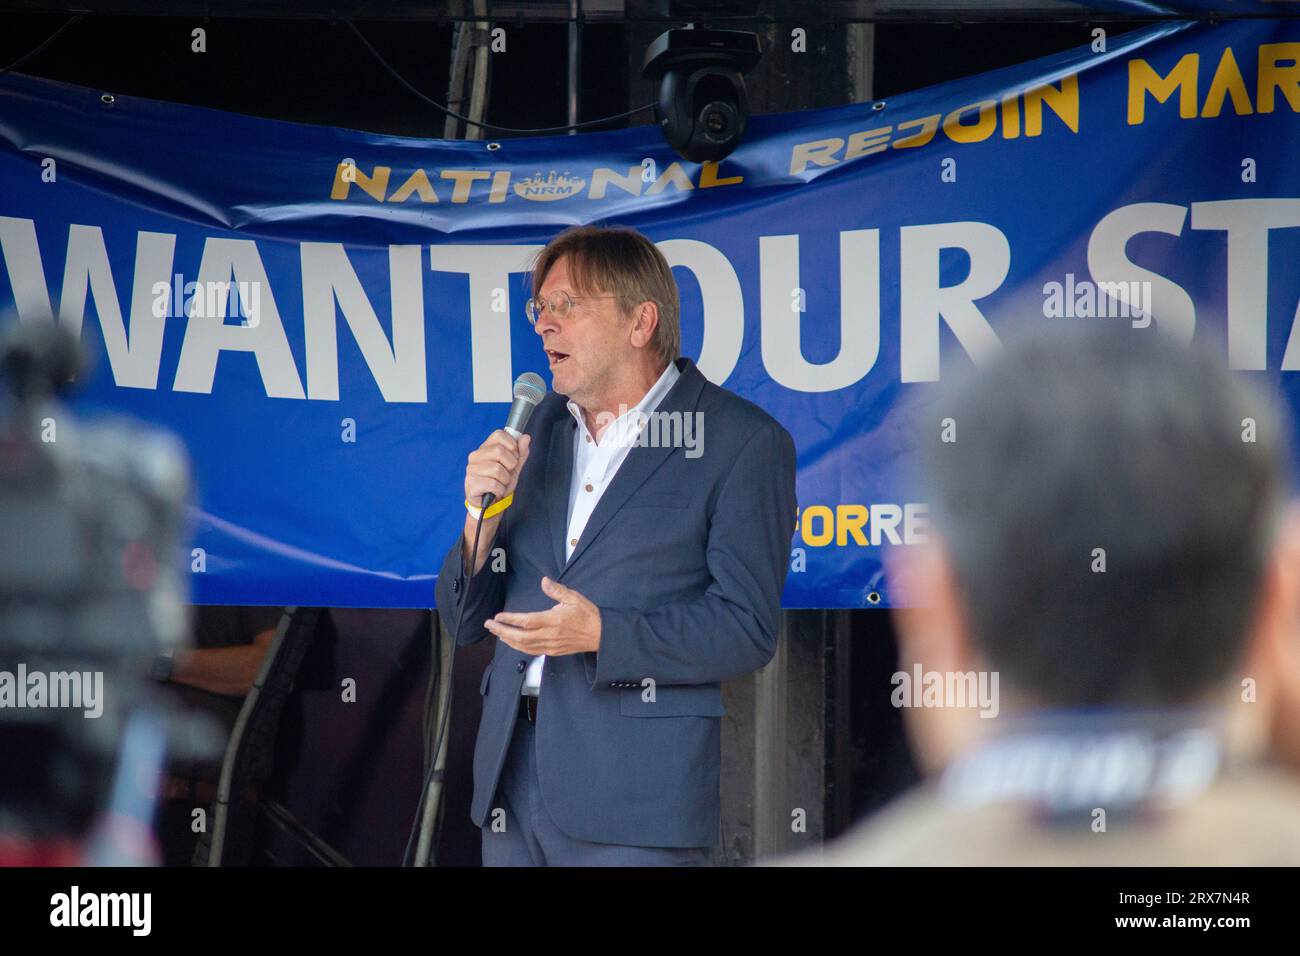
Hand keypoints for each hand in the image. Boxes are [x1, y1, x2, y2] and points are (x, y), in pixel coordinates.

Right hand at [464, 429, 530, 505]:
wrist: (491, 503)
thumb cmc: (500, 482)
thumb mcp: (515, 467)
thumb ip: (521, 452)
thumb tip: (525, 437)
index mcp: (485, 448)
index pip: (499, 434)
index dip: (512, 445)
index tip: (513, 457)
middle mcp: (475, 456)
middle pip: (499, 451)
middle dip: (510, 465)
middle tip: (507, 473)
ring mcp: (471, 469)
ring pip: (497, 469)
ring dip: (505, 480)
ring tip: (500, 483)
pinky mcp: (471, 483)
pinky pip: (492, 484)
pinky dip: (499, 490)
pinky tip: (496, 491)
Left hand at [484, 576, 601, 655]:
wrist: (600, 635)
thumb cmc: (588, 615)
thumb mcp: (574, 598)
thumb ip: (557, 590)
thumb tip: (544, 581)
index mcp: (554, 620)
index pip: (527, 621)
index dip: (510, 620)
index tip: (498, 616)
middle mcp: (550, 635)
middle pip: (520, 636)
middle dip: (502, 631)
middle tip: (489, 625)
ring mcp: (550, 645)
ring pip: (523, 646)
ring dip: (507, 640)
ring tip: (496, 633)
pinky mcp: (552, 651)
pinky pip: (531, 651)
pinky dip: (518, 648)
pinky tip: (512, 643)